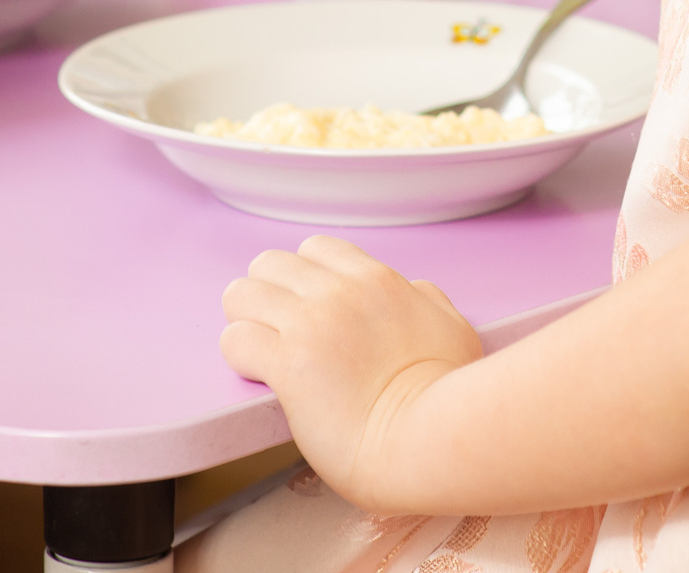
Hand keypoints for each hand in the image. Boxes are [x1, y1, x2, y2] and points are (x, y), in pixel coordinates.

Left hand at [219, 236, 483, 512]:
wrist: (428, 439)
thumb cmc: (448, 394)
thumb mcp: (453, 328)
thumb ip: (427, 300)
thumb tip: (415, 291)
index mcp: (376, 280)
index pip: (316, 249)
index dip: (304, 277)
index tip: (307, 306)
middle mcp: (337, 293)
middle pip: (270, 264)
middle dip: (266, 293)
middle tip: (276, 329)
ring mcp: (309, 326)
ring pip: (241, 293)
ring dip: (246, 320)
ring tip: (262, 349)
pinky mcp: (286, 366)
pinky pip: (235, 340)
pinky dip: (240, 355)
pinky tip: (260, 373)